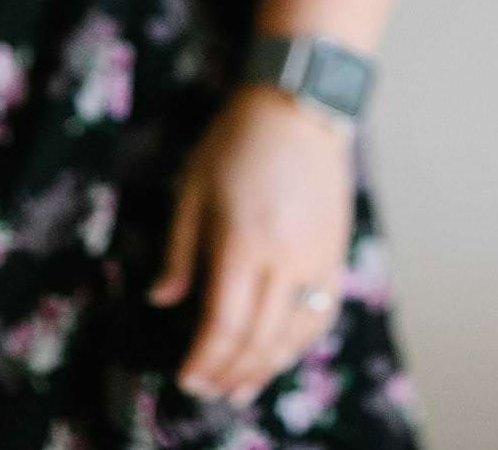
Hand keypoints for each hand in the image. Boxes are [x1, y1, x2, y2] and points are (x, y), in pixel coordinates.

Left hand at [151, 85, 353, 405]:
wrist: (299, 106)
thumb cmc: (235, 140)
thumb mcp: (192, 188)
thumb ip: (180, 251)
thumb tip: (161, 300)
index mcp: (244, 241)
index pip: (224, 322)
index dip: (205, 359)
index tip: (187, 378)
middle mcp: (286, 258)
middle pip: (260, 338)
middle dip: (231, 372)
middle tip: (209, 391)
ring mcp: (317, 258)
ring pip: (295, 334)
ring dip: (267, 367)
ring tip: (241, 386)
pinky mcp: (335, 253)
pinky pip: (322, 313)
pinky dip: (300, 342)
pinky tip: (280, 353)